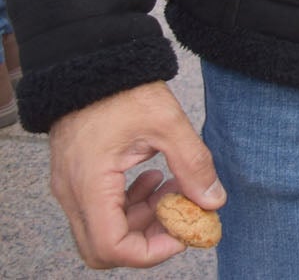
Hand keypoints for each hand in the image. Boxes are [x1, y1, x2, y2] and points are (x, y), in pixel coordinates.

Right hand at [48, 81, 222, 269]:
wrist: (91, 62)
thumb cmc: (124, 89)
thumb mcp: (167, 123)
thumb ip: (192, 164)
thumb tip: (213, 201)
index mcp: (90, 185)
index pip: (111, 247)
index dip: (150, 251)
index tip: (183, 232)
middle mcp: (72, 194)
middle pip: (102, 249)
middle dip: (146, 240)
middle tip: (180, 216)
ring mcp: (71, 188)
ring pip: (103, 230)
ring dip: (141, 220)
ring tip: (174, 189)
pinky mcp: (78, 178)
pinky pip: (101, 210)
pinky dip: (130, 205)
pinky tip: (156, 179)